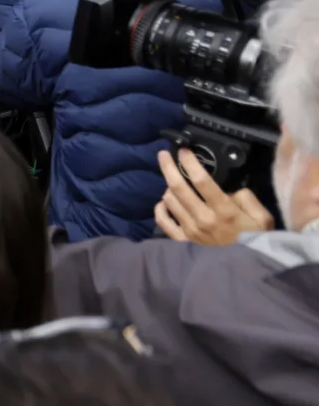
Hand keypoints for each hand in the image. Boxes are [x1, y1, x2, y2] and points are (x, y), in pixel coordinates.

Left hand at [155, 149, 273, 244]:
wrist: (246, 272)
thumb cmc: (255, 241)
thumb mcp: (262, 218)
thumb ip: (246, 198)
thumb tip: (229, 188)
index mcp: (223, 211)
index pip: (201, 181)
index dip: (190, 163)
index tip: (183, 151)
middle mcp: (202, 219)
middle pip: (178, 188)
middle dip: (169, 167)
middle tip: (163, 155)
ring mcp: (190, 231)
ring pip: (169, 201)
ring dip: (168, 188)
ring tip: (174, 183)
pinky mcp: (182, 242)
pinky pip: (163, 222)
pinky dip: (160, 209)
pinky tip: (163, 202)